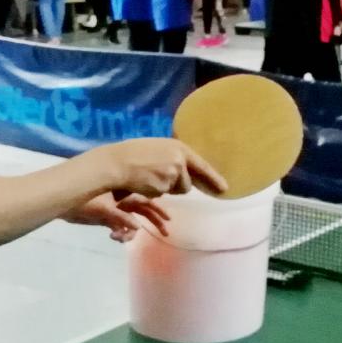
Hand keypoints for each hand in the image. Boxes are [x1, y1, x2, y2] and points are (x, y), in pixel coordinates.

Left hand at [67, 192, 168, 241]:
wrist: (64, 204)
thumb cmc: (84, 201)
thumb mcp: (102, 209)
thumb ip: (120, 218)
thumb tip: (137, 228)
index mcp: (125, 193)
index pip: (147, 201)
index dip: (159, 210)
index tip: (169, 220)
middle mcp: (124, 200)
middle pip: (144, 211)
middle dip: (154, 222)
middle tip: (165, 233)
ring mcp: (117, 210)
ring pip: (132, 222)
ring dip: (131, 232)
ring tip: (124, 238)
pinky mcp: (108, 219)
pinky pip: (121, 228)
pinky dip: (121, 234)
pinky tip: (114, 237)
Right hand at [90, 138, 225, 198]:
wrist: (117, 162)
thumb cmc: (134, 153)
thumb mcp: (159, 149)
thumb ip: (174, 157)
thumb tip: (186, 170)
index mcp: (179, 148)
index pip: (202, 165)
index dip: (214, 178)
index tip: (225, 189)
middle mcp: (180, 160)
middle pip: (188, 183)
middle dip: (178, 185)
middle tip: (160, 179)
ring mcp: (173, 173)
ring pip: (176, 190)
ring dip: (165, 188)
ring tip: (148, 176)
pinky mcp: (164, 186)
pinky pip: (163, 194)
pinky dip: (154, 191)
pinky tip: (143, 182)